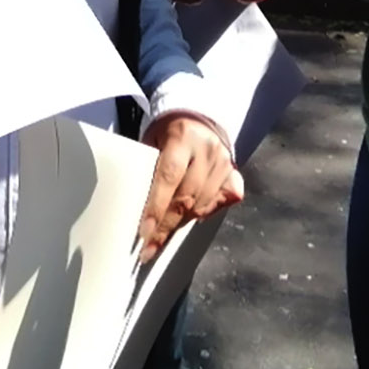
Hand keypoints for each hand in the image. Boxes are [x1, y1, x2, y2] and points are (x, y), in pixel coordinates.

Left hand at [138, 114, 241, 262]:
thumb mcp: (152, 142)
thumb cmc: (167, 135)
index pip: (169, 176)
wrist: (197, 120)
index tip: (145, 232)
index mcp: (182, 136)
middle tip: (149, 248)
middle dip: (165, 226)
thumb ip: (148, 169)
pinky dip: (207, 212)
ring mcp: (224, 162)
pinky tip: (193, 216)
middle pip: (186, 196)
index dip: (156, 207)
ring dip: (182, 223)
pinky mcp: (235, 173)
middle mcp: (207, 149)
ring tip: (162, 237)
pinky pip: (224, 201)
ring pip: (202, 204)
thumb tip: (134, 209)